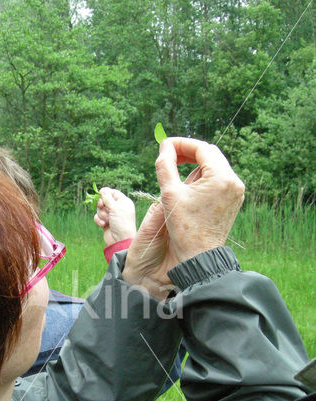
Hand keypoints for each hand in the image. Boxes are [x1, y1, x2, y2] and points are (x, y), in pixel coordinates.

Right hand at [94, 188, 135, 246]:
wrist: (120, 240)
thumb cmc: (121, 223)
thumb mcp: (115, 208)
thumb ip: (108, 198)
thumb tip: (103, 190)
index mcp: (124, 202)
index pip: (113, 193)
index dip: (106, 193)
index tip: (100, 193)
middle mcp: (118, 208)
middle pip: (104, 200)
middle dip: (102, 204)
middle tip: (102, 207)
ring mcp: (111, 215)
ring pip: (100, 209)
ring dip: (101, 213)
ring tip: (106, 219)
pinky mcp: (106, 222)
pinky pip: (98, 217)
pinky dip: (99, 220)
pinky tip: (103, 225)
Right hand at [123, 137, 243, 298]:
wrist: (199, 257)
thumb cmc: (183, 228)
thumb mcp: (169, 193)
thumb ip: (165, 165)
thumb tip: (165, 146)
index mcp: (221, 178)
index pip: (202, 148)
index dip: (182, 144)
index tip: (165, 145)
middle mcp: (234, 182)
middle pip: (210, 154)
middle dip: (189, 152)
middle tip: (169, 155)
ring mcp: (236, 192)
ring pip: (214, 167)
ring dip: (195, 165)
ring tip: (175, 172)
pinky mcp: (233, 200)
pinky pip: (218, 180)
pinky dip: (203, 178)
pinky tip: (187, 186)